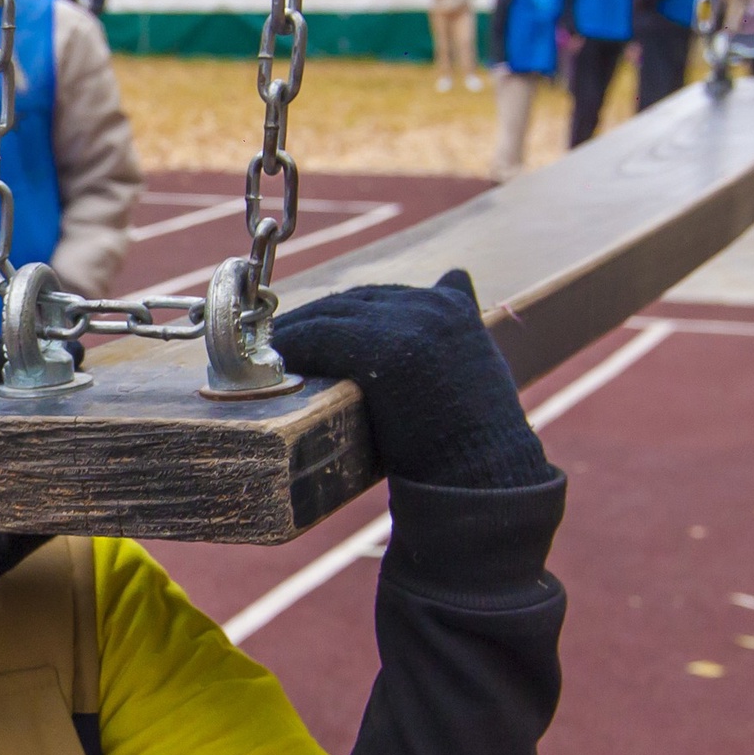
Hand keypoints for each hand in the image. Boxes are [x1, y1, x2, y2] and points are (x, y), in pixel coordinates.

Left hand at [272, 271, 551, 490]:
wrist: (483, 475)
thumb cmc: (471, 440)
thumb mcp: (471, 370)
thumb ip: (454, 333)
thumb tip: (452, 279)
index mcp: (453, 307)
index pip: (381, 296)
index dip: (343, 313)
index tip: (316, 329)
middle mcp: (432, 305)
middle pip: (352, 300)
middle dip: (315, 320)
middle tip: (280, 342)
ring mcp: (410, 322)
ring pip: (332, 313)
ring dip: (297, 330)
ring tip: (270, 351)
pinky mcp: (386, 347)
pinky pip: (321, 334)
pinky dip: (293, 343)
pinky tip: (274, 359)